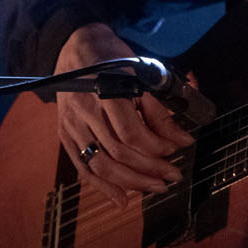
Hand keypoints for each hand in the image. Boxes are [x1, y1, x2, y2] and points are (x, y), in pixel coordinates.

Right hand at [55, 22, 195, 206]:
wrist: (75, 48)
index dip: (157, 146)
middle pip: (118, 152)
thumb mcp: (140, 74)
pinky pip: (83, 167)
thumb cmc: (113, 58)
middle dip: (150, 169)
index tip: (177, 149)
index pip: (131, 132)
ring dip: (132, 182)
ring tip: (156, 187)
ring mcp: (72, 124)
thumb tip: (181, 139)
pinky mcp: (65, 134)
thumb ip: (158, 109)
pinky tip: (122, 200)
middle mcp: (85, 110)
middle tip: (173, 176)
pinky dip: (102, 187)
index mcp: (106, 91)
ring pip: (101, 165)